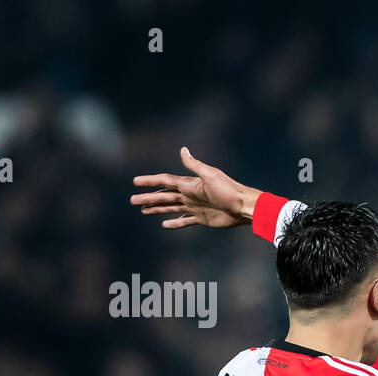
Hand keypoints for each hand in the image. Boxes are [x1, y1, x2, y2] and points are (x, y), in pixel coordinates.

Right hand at [130, 147, 261, 228]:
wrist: (245, 207)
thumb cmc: (230, 190)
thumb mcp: (210, 175)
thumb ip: (194, 165)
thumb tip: (183, 149)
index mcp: (190, 184)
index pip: (165, 181)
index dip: (150, 181)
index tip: (135, 181)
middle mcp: (190, 195)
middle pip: (165, 196)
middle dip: (148, 198)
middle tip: (133, 200)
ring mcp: (195, 207)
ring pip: (171, 208)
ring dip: (157, 209)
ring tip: (143, 211)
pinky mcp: (202, 219)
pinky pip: (185, 221)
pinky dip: (175, 223)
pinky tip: (164, 224)